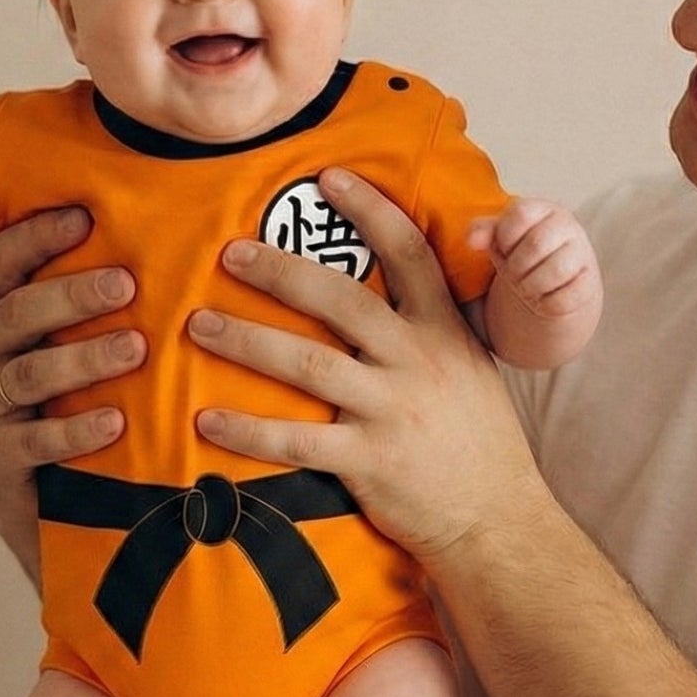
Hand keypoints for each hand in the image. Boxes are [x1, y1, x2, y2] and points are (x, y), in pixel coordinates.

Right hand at [0, 208, 142, 576]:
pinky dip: (78, 429)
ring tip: (136, 348)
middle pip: (18, 312)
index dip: (38, 235)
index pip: (3, 262)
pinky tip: (117, 421)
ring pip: (31, 374)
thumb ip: (83, 302)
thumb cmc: (62, 406)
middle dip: (73, 294)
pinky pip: (37, 441)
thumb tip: (153, 237)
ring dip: (85, 358)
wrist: (39, 507)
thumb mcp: (63, 347)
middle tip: (128, 283)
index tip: (85, 216)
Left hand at [188, 168, 541, 566]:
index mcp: (443, 330)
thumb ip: (432, 326)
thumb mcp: (469, 367)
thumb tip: (396, 283)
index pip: (408, 253)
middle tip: (229, 252)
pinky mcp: (368, 462)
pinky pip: (295, 442)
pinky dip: (247, 430)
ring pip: (306, 365)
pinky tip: (205, 420)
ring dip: (246, 340)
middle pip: (339, 300)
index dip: (369, 210)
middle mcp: (417, 361)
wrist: (498, 519)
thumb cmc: (477, 441)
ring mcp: (391, 411)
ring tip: (198, 325)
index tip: (328, 177)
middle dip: (279, 271)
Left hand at [476, 197, 601, 320]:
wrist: (555, 284)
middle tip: (515, 273)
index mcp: (544, 209)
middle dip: (516, 266)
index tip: (506, 248)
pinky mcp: (589, 285)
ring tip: (528, 286)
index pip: (520, 214)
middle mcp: (568, 227)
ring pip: (553, 272)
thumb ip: (484, 232)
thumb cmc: (523, 255)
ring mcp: (583, 255)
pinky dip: (545, 304)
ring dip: (530, 287)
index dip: (505, 237)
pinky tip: (545, 297)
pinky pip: (562, 299)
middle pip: (536, 245)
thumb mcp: (501, 240)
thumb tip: (473, 240)